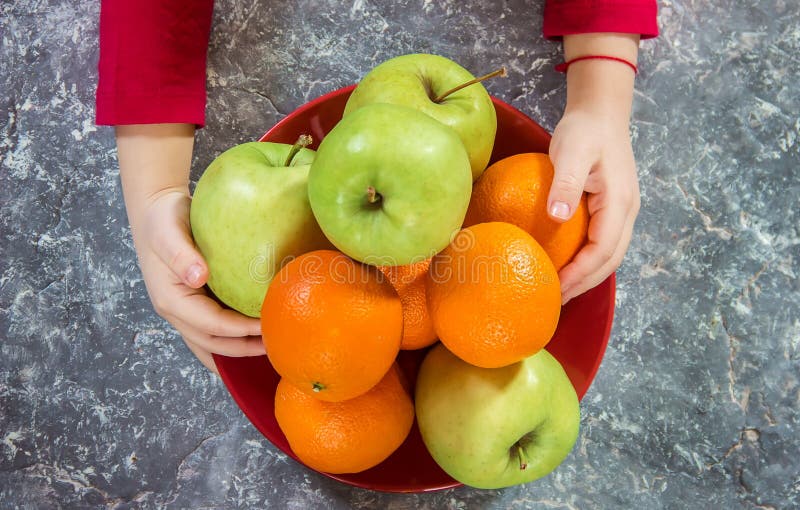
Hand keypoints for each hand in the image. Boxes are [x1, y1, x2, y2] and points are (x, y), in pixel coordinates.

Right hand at [116, 124, 262, 373]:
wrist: (154, 211)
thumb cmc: (163, 219)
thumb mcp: (167, 231)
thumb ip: (181, 254)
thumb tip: (199, 276)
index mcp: (171, 300)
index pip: (211, 325)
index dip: (240, 330)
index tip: (268, 325)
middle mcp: (176, 311)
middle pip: (212, 342)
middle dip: (244, 348)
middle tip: (276, 346)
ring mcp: (184, 310)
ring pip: (211, 343)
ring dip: (239, 350)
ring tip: (269, 350)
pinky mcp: (194, 303)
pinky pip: (213, 330)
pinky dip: (232, 340)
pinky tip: (253, 340)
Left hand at [547, 109, 639, 303]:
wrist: (601, 112)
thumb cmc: (584, 130)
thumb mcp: (572, 151)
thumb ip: (565, 182)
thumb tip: (556, 216)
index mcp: (619, 203)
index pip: (602, 250)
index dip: (580, 273)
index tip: (555, 287)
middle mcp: (627, 211)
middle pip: (610, 260)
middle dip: (585, 283)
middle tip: (555, 299)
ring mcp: (623, 211)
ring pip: (609, 253)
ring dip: (588, 275)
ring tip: (560, 289)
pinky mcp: (613, 208)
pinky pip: (603, 242)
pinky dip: (588, 259)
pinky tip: (566, 263)